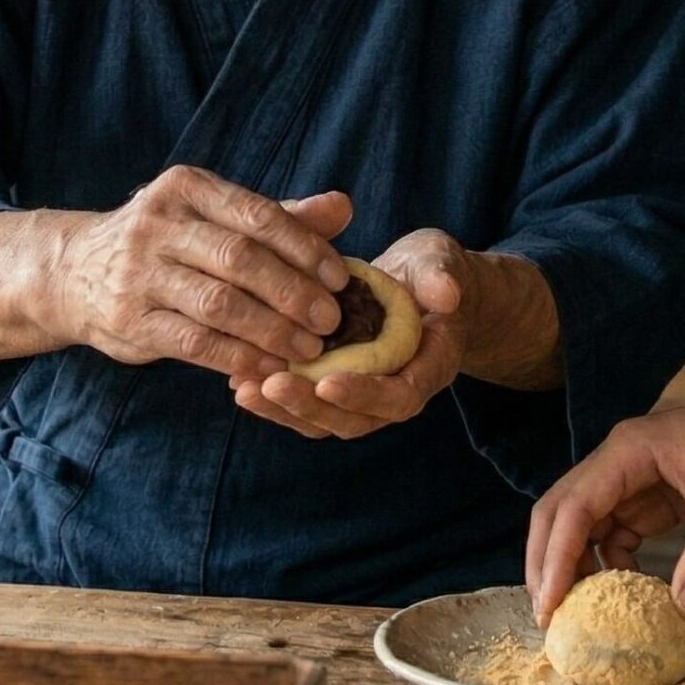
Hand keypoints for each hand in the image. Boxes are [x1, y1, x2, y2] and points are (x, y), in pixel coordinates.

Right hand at [44, 167, 350, 381]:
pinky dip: (237, 357)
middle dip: (293, 292)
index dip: (305, 247)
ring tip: (308, 349)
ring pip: (218, 304)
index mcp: (187, 188)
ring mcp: (139, 272)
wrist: (73, 272)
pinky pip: (194, 342)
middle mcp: (158, 224)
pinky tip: (268, 368)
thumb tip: (343, 207)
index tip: (341, 278)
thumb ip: (278, 216)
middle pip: (240, 258)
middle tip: (331, 321)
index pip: (257, 215)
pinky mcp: (130, 320)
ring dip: (271, 330)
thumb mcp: (213, 217)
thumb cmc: (166, 242)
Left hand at [230, 228, 472, 439]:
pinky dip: (274, 398)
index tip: (327, 382)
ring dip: (283, 409)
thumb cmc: (432, 271)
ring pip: (324, 419)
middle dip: (310, 406)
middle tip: (270, 386)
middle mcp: (396, 392)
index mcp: (429, 368)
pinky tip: (239, 381)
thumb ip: (442, 277)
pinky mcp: (338, 387)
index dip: (365, 394)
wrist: (422, 285)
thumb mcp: (441, 264)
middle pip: (354, 420)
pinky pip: (306, 403)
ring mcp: (365, 396)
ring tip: (244, 389)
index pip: (399, 397)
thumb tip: (445, 294)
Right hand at [526, 385, 684, 625]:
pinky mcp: (647, 497)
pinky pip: (614, 534)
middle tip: (546, 616)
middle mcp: (618, 462)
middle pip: (560, 514)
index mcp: (628, 452)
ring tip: (576, 614)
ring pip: (582, 526)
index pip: (575, 508)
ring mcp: (630, 480)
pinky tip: (622, 595)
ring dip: (575, 568)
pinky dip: (610, 566)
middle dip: (547, 563)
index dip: (556, 557)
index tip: (549, 603)